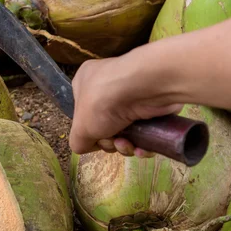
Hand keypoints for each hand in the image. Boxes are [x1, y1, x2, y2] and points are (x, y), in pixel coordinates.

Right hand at [68, 50, 182, 157]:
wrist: (143, 89)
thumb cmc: (103, 102)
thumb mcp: (79, 129)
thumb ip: (77, 141)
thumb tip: (86, 145)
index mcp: (86, 82)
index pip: (82, 111)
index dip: (87, 130)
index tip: (93, 138)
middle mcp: (108, 85)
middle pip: (105, 126)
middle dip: (108, 141)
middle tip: (111, 141)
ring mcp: (132, 94)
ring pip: (126, 131)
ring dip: (125, 146)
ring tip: (126, 144)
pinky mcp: (152, 105)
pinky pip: (145, 131)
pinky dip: (143, 144)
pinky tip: (140, 148)